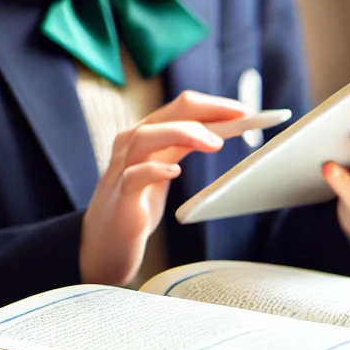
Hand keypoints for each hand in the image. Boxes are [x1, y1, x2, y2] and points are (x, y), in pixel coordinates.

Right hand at [79, 90, 250, 286]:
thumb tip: (222, 129)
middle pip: (167, 114)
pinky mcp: (121, 198)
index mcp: (145, 135)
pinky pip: (133, 177)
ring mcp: (122, 170)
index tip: (246, 112)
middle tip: (240, 120)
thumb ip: (184, 146)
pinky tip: (174, 172)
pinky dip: (154, 170)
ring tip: (213, 143)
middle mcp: (131, 145)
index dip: (214, 106)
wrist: (103, 243)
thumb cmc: (136, 201)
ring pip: (146, 137)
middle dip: (206, 112)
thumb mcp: (163, 166)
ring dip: (182, 134)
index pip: (180, 107)